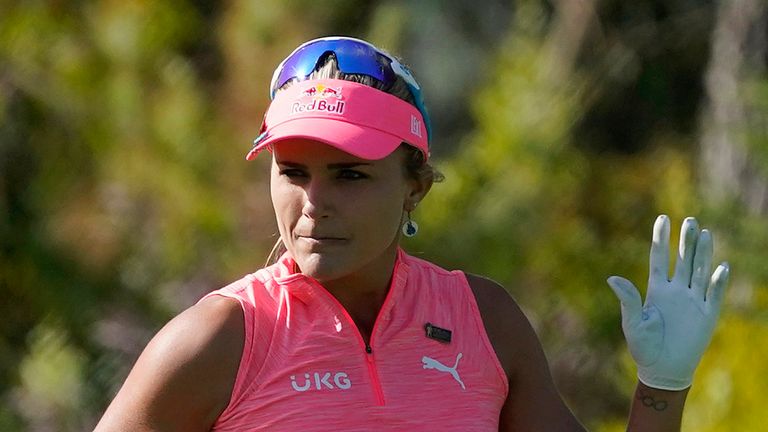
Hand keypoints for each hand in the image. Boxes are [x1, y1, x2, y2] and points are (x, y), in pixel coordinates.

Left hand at [607, 215, 729, 390]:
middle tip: (689, 220)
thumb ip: (627, 299)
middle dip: (686, 241)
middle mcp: (676, 290)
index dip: (661, 239)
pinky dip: (718, 282)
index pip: (659, 258)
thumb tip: (612, 279)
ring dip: (703, 254)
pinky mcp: (707, 315)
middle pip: (683, 260)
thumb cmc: (643, 346)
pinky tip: (721, 267)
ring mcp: (693, 301)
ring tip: (705, 233)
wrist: (662, 369)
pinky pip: (714, 295)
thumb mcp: (633, 322)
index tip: (662, 218)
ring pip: (700, 271)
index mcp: (656, 289)